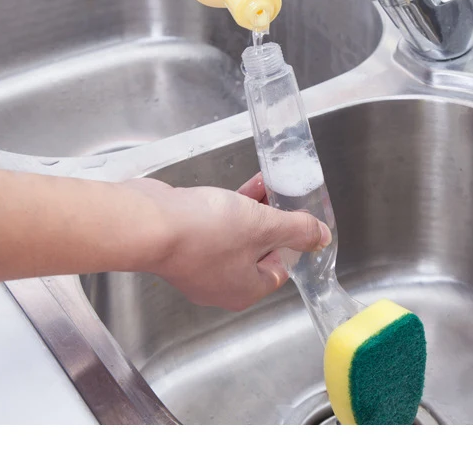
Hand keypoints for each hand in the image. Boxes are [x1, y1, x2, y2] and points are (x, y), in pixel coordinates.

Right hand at [136, 174, 330, 310]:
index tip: (299, 213)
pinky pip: (216, 227)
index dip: (292, 239)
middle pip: (259, 251)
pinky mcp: (185, 244)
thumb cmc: (207, 231)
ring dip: (253, 210)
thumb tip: (322, 238)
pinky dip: (230, 208)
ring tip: (267, 182)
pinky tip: (240, 186)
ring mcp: (200, 265)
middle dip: (273, 220)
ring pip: (237, 236)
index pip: (281, 268)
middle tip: (284, 194)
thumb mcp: (263, 226)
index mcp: (245, 290)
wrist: (150, 224)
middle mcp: (222, 284)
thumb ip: (296, 230)